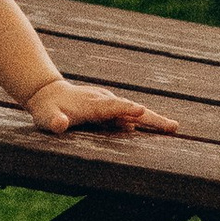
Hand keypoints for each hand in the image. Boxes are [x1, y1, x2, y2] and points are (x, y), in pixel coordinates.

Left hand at [26, 76, 179, 136]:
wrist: (47, 92)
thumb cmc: (46, 109)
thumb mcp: (45, 117)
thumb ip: (54, 121)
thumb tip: (60, 124)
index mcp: (92, 105)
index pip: (112, 107)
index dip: (126, 110)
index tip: (142, 111)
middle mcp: (104, 102)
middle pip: (131, 109)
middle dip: (151, 117)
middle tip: (173, 126)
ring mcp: (107, 104)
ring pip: (133, 112)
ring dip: (152, 119)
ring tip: (172, 127)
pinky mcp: (108, 109)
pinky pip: (128, 115)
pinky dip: (144, 119)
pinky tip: (156, 127)